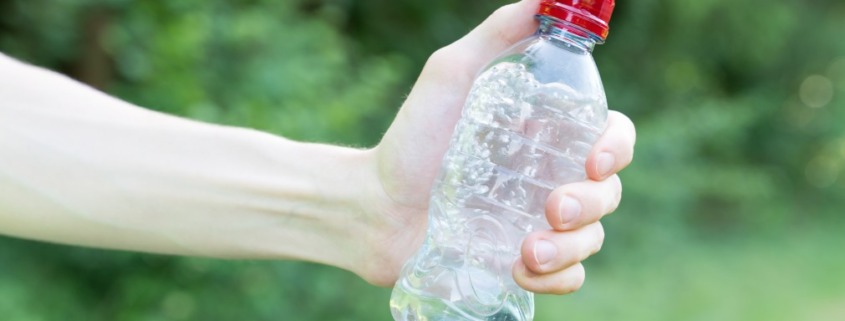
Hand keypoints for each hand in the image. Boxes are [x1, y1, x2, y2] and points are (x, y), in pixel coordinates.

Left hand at [355, 0, 635, 292]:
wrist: (373, 207)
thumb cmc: (412, 140)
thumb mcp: (450, 76)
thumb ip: (497, 36)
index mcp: (547, 137)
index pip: (611, 137)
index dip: (617, 148)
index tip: (594, 159)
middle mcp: (551, 179)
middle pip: (607, 192)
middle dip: (590, 203)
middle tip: (552, 208)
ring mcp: (539, 224)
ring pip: (592, 239)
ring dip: (571, 248)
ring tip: (525, 250)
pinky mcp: (523, 263)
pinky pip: (567, 277)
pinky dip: (556, 277)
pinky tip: (519, 269)